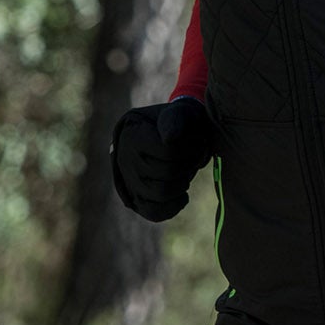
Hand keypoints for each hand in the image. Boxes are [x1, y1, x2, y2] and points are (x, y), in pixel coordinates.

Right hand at [111, 96, 214, 221]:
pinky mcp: (137, 200)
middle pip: (168, 172)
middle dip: (190, 164)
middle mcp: (126, 160)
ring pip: (161, 193)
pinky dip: (173, 206)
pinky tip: (183, 194)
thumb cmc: (177, 122)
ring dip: (184, 182)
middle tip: (197, 155)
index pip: (169, 150)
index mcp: (134, 134)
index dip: (192, 148)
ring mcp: (129, 182)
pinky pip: (154, 213)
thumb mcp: (179, 111)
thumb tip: (170, 139)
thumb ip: (175, 119)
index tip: (199, 141)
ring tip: (187, 170)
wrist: (167, 135)